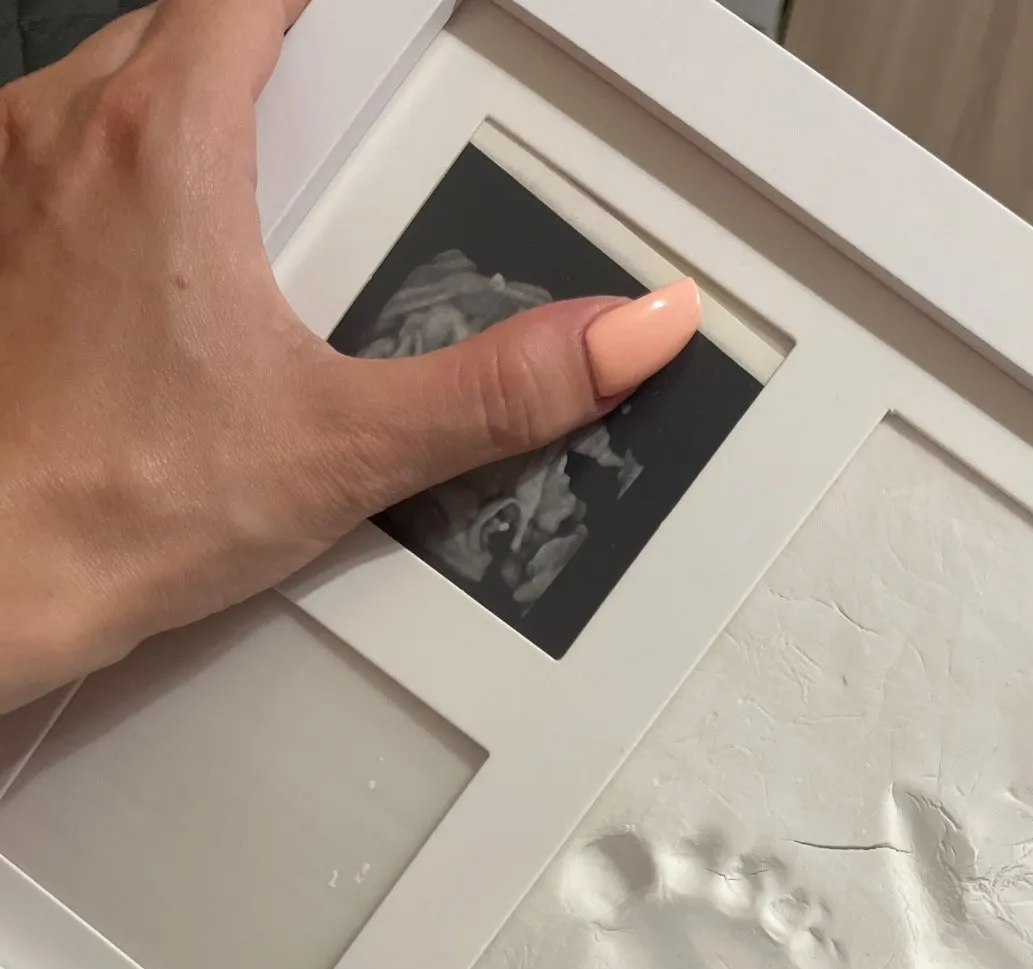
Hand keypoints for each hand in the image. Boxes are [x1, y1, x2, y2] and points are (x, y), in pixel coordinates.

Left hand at [0, 0, 698, 712]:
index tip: (376, 39)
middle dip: (268, 66)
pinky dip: (114, 185)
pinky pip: (54, 163)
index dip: (331, 15)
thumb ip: (501, 387)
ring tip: (254, 217)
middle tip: (333, 141)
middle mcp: (64, 135)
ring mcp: (5, 185)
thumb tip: (619, 337)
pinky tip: (162, 283)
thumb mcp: (349, 445)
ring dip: (185, 118)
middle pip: (185, 28)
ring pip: (111, 89)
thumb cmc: (115, 504)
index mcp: (163, 141)